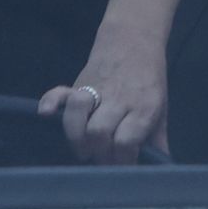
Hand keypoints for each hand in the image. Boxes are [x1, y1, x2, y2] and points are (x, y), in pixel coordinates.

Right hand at [39, 28, 168, 164]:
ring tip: (83, 149)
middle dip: (98, 153)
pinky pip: (59, 92)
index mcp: (143, 107)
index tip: (123, 165)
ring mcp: (97, 90)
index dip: (122, 160)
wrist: (134, 40)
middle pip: (99, 131)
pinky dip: (50, 102)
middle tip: (102, 158)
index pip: (126, 142)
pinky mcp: (79, 83)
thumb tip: (162, 168)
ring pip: (79, 112)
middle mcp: (119, 98)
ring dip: (76, 136)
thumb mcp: (161, 109)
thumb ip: (157, 140)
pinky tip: (46, 114)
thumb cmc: (148, 82)